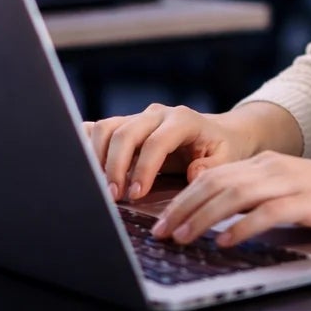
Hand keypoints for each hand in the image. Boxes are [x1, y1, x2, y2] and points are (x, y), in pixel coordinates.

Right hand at [83, 104, 257, 202]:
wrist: (221, 131)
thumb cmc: (222, 148)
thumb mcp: (227, 158)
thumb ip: (211, 166)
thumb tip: (192, 174)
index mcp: (182, 120)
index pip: (155, 142)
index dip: (143, 169)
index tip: (136, 195)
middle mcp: (157, 114)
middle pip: (125, 132)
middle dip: (115, 166)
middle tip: (114, 196)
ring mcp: (140, 117)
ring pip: (107, 128)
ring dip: (98, 158)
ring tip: (102, 188)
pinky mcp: (127, 124)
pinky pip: (100, 128)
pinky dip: (88, 143)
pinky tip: (84, 166)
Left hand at [150, 152, 310, 247]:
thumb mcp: (294, 191)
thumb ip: (261, 197)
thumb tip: (221, 218)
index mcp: (268, 162)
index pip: (214, 175)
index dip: (183, 197)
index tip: (162, 220)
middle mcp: (275, 166)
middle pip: (216, 182)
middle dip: (182, 207)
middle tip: (160, 232)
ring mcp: (292, 181)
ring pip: (234, 195)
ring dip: (202, 217)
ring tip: (182, 238)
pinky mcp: (309, 201)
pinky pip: (266, 213)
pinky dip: (241, 227)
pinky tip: (225, 242)